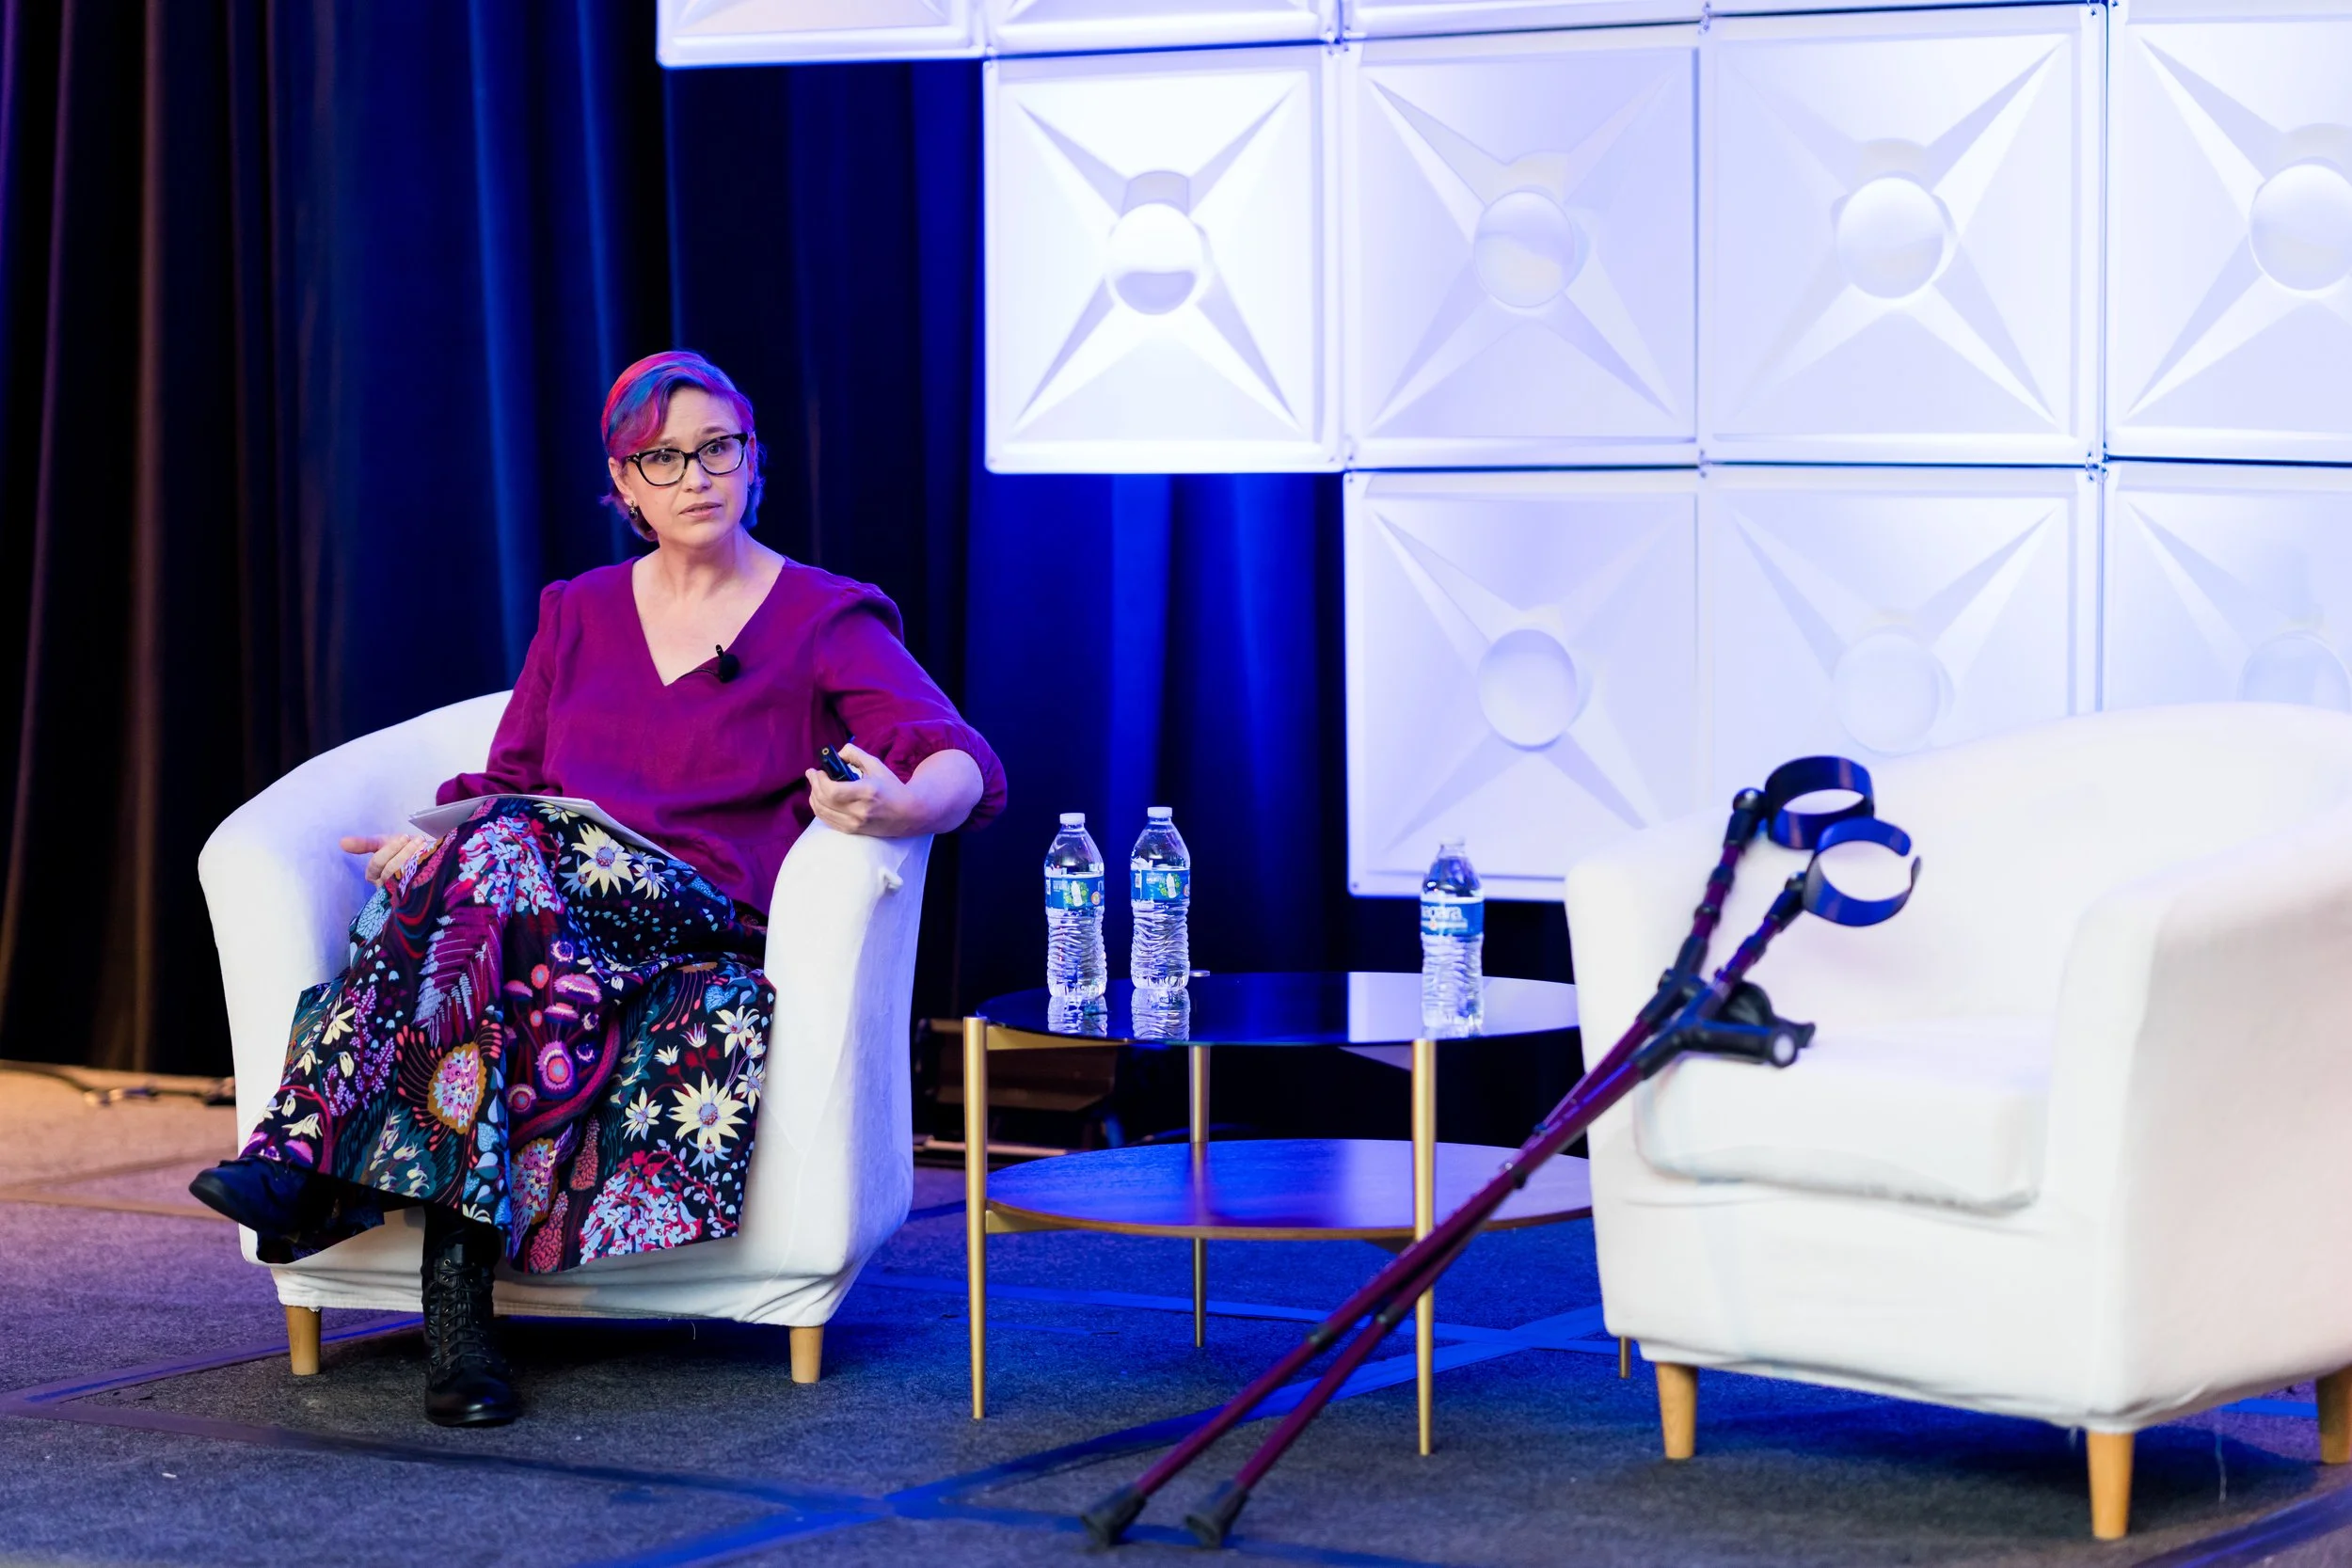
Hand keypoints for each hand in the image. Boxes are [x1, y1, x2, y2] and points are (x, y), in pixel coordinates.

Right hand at [340, 833, 432, 887]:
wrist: (425, 855)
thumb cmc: (401, 850)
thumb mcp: (382, 844)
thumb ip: (364, 844)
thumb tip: (341, 842)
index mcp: (373, 875)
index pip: (376, 865)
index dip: (390, 850)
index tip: (404, 837)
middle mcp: (384, 887)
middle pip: (391, 871)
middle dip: (404, 853)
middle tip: (417, 840)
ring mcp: (399, 893)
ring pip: (403, 877)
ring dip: (414, 858)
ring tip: (423, 845)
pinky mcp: (414, 896)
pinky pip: (416, 885)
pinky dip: (422, 869)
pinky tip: (428, 858)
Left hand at [804, 744, 919, 836]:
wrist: (907, 814)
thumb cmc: (892, 788)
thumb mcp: (876, 765)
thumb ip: (855, 754)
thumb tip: (836, 754)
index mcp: (866, 792)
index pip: (833, 791)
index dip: (820, 781)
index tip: (819, 771)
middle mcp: (859, 811)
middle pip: (824, 801)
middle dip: (814, 785)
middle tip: (813, 774)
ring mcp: (854, 824)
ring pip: (822, 812)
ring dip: (814, 797)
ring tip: (815, 785)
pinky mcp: (851, 830)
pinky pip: (827, 821)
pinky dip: (819, 809)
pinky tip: (820, 799)